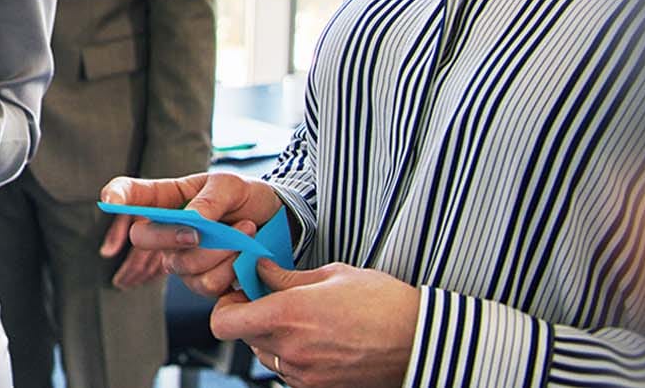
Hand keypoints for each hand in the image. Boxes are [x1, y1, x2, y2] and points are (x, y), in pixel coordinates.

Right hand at [100, 172, 283, 297]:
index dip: (116, 197)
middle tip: (202, 229)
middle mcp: (166, 230)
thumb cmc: (246, 198)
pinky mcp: (201, 282)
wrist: (276, 224)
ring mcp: (181, 259)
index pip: (129, 194)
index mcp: (166, 198)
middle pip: (142, 238)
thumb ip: (209, 200)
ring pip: (181, 265)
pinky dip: (230, 268)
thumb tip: (192, 221)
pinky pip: (205, 284)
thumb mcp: (230, 185)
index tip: (111, 201)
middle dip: (171, 236)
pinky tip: (243, 253)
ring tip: (245, 230)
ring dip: (218, 250)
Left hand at [209, 260, 419, 387]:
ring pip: (264, 354)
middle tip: (272, 298)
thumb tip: (259, 270)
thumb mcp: (332, 275)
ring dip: (271, 336)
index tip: (242, 291)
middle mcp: (290, 349)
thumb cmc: (382, 303)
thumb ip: (286, 276)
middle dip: (250, 316)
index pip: (224, 322)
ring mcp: (303, 374)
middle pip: (243, 336)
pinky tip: (316, 337)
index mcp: (288, 315)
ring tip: (300, 318)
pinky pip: (287, 370)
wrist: (420, 342)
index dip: (226, 305)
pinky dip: (291, 354)